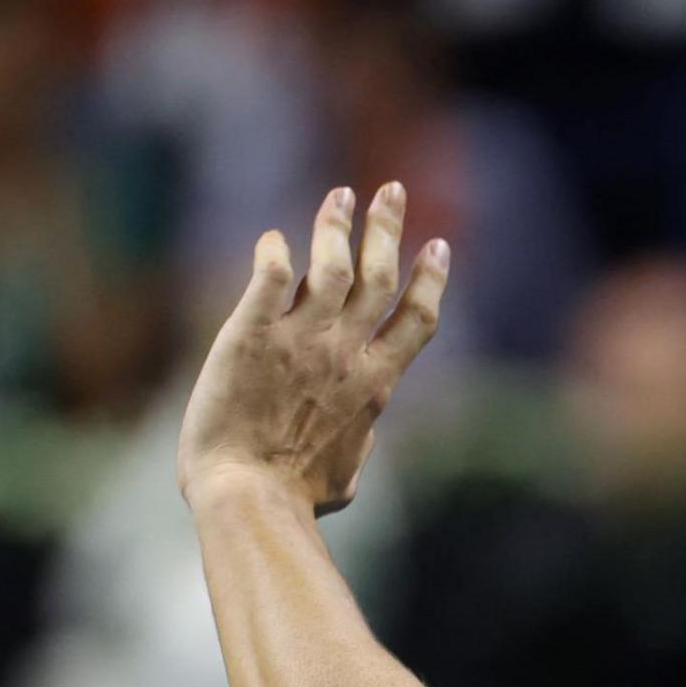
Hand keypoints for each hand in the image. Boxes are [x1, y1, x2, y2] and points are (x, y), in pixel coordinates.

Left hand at [178, 183, 448, 514]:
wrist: (249, 494)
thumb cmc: (297, 496)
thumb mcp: (348, 476)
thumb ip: (358, 442)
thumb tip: (359, 443)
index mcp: (375, 384)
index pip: (417, 318)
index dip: (431, 277)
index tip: (437, 246)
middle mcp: (345, 353)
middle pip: (379, 276)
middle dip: (388, 228)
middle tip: (390, 190)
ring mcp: (300, 340)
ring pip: (330, 266)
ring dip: (336, 226)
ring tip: (338, 197)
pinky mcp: (250, 335)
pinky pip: (268, 278)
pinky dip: (273, 253)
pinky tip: (273, 239)